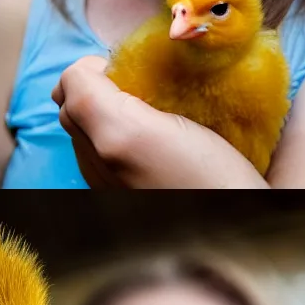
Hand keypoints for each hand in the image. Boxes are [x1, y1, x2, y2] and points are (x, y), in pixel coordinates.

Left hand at [52, 56, 266, 187]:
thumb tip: (90, 72)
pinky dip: (108, 144)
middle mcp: (97, 162)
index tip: (131, 71)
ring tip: (144, 119)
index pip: (72, 80)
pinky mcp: (108, 202)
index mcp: (115, 133)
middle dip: (95, 91)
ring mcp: (100, 186)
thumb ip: (125, 96)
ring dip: (101, 117)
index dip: (98, 67)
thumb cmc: (220, 177)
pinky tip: (144, 148)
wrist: (233, 238)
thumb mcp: (182, 122)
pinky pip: (93, 160)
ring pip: (80, 134)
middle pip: (70, 107)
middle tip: (139, 91)